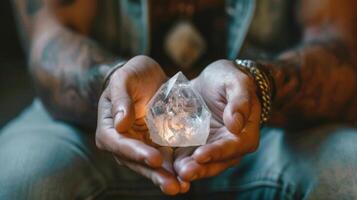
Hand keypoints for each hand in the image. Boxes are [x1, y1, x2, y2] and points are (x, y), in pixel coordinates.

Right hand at [95, 55, 188, 194]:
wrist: (148, 77)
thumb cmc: (132, 75)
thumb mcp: (124, 78)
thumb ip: (120, 98)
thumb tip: (119, 124)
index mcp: (109, 128)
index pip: (118, 144)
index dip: (136, 152)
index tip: (156, 158)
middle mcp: (123, 142)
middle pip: (136, 161)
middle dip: (154, 174)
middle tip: (173, 185)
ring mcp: (141, 145)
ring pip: (152, 165)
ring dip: (166, 177)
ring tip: (182, 187)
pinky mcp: (157, 145)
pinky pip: (166, 159)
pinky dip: (176, 168)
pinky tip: (189, 176)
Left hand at [174, 60, 260, 181]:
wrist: (212, 81)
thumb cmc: (228, 79)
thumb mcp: (236, 82)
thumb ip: (240, 101)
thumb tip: (236, 124)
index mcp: (244, 134)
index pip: (232, 147)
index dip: (217, 152)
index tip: (200, 155)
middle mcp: (229, 147)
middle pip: (216, 162)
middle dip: (200, 168)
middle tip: (184, 172)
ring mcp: (211, 149)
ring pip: (200, 164)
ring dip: (188, 170)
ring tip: (174, 173)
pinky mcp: (194, 147)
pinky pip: (186, 158)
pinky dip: (177, 164)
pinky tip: (165, 167)